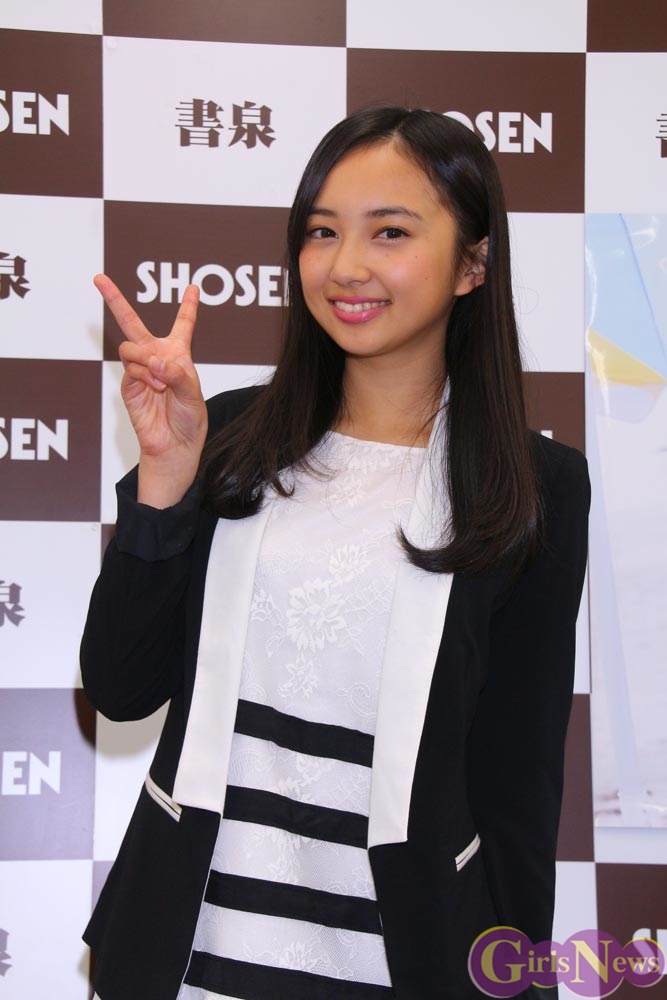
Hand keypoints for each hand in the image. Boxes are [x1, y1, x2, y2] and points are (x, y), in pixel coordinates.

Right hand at [95, 273, 207, 506]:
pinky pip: (130, 367)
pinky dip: (144, 374)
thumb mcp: (193, 393)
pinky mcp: (128, 384)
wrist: (174, 446)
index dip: (188, 306)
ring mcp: (140, 370)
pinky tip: (155, 387)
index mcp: (179, 355)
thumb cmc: (189, 419)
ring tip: (160, 381)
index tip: (193, 286)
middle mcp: (157, 358)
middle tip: (99, 279)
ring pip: (131, 346)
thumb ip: (177, 373)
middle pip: (132, 323)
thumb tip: (155, 361)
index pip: (183, 325)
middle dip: (115, 299)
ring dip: (146, 360)